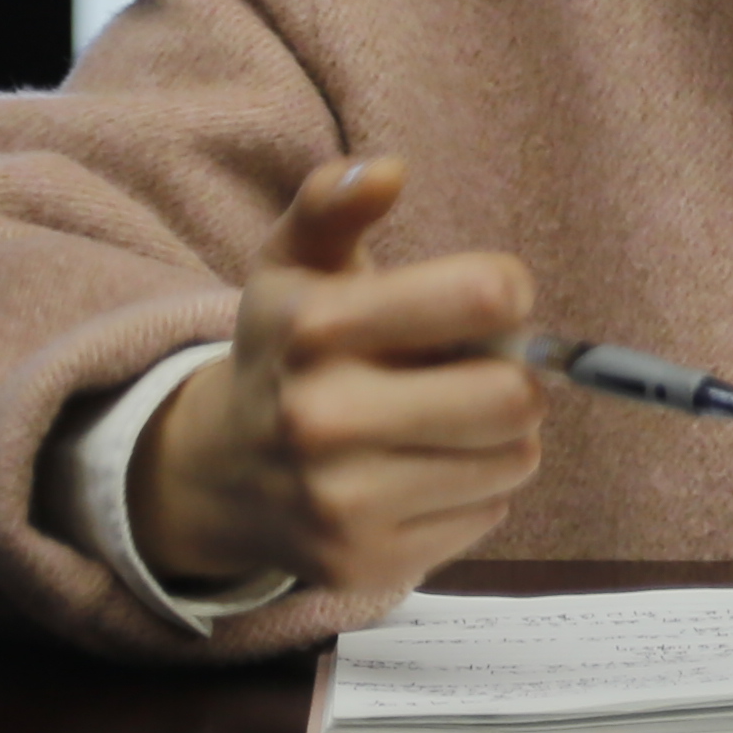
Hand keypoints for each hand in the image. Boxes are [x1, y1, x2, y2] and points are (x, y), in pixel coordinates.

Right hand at [129, 156, 541, 594]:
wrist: (218, 472)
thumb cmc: (284, 349)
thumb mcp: (294, 263)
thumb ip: (334, 202)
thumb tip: (387, 169)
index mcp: (312, 328)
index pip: (483, 298)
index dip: (507, 293)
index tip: (487, 299)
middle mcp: (321, 419)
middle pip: (512, 395)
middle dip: (514, 376)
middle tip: (479, 370)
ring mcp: (343, 502)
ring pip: (513, 459)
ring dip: (502, 436)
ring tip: (447, 421)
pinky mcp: (369, 563)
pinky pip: (490, 514)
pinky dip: (476, 490)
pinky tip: (423, 471)